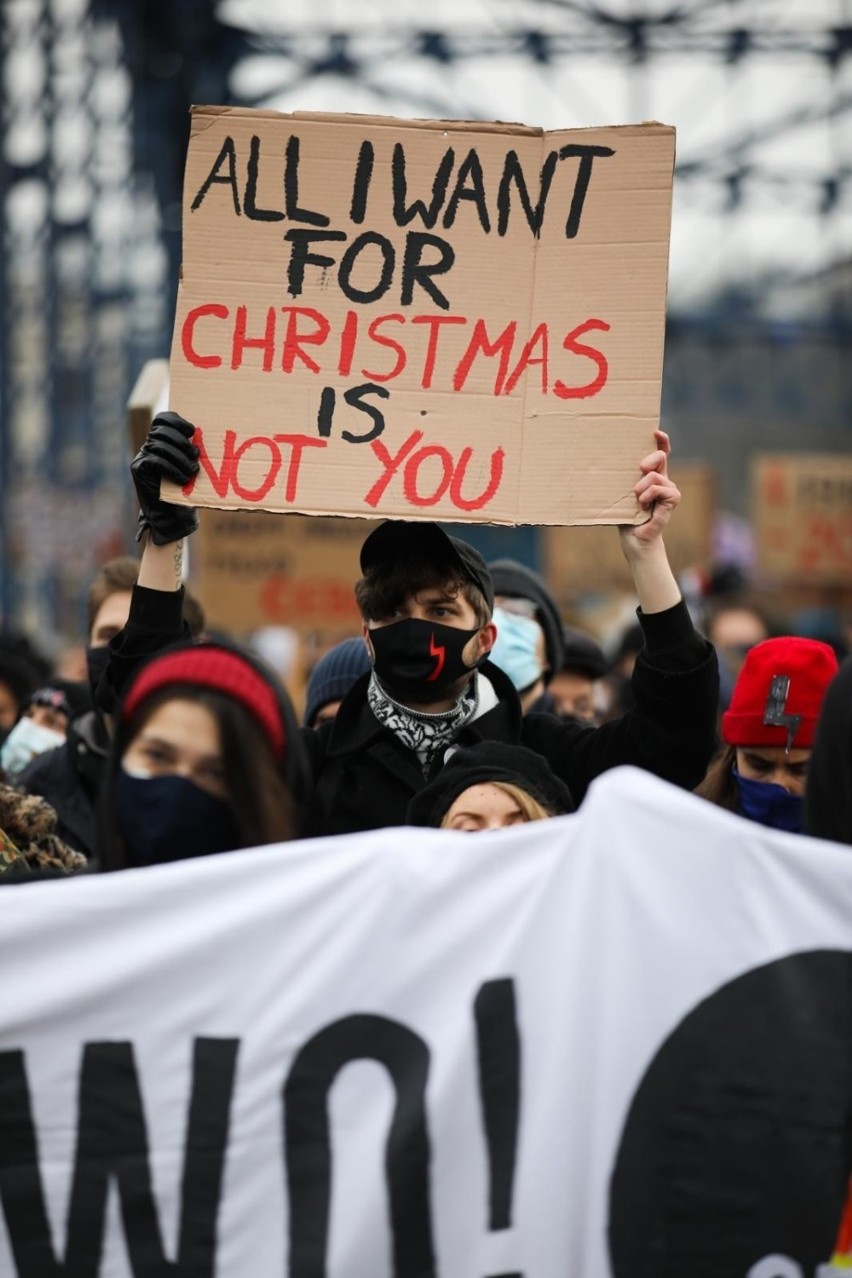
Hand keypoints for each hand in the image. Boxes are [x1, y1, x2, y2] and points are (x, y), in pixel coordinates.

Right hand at [131, 412, 199, 545]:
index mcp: (161, 440)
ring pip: (159, 446)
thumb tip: (205, 436)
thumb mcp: (191, 465)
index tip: (193, 431)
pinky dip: (172, 468)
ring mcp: (142, 457)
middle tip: (196, 454)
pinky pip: (155, 461)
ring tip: (193, 470)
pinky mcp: (138, 469)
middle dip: (181, 441)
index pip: (163, 419)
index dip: (176, 421)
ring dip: (179, 457)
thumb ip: (191, 450)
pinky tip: (183, 479)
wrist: (172, 515)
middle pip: (161, 430)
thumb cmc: (185, 489)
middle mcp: (149, 446)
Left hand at [618, 429, 680, 560]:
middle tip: (640, 469)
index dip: (661, 441)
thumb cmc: (625, 516)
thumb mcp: (620, 494)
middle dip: (649, 459)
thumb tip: (604, 463)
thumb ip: (620, 479)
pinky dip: (649, 495)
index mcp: (651, 475)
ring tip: (636, 500)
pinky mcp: (672, 500)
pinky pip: (661, 488)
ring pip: (656, 475)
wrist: (634, 539)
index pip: (661, 453)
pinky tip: (643, 505)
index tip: (655, 431)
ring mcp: (669, 489)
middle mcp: (662, 479)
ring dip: (641, 487)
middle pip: (660, 456)